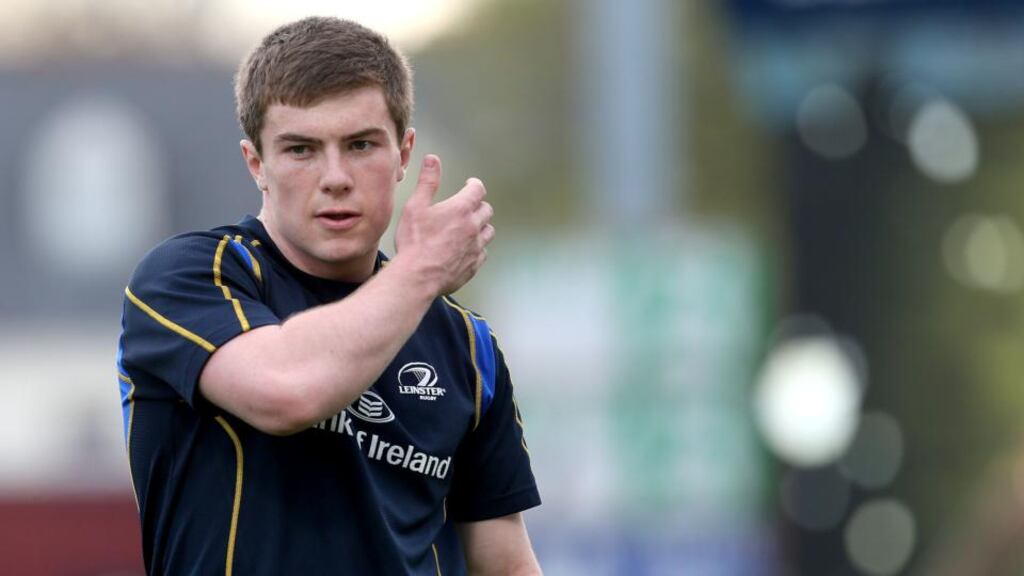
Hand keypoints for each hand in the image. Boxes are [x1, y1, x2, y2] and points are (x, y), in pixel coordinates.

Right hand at [393, 155, 494, 295]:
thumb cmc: (414, 242)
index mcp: (461, 209)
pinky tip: (467, 249)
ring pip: (489, 232)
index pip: (478, 189)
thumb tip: (433, 160)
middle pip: (486, 210)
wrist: (418, 276)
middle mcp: (474, 226)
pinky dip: (478, 248)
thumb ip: (428, 181)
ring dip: (481, 226)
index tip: (469, 184)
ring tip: (470, 227)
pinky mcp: (474, 265)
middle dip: (478, 205)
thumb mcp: (416, 206)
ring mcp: (476, 247)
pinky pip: (483, 252)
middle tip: (468, 207)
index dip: (474, 185)